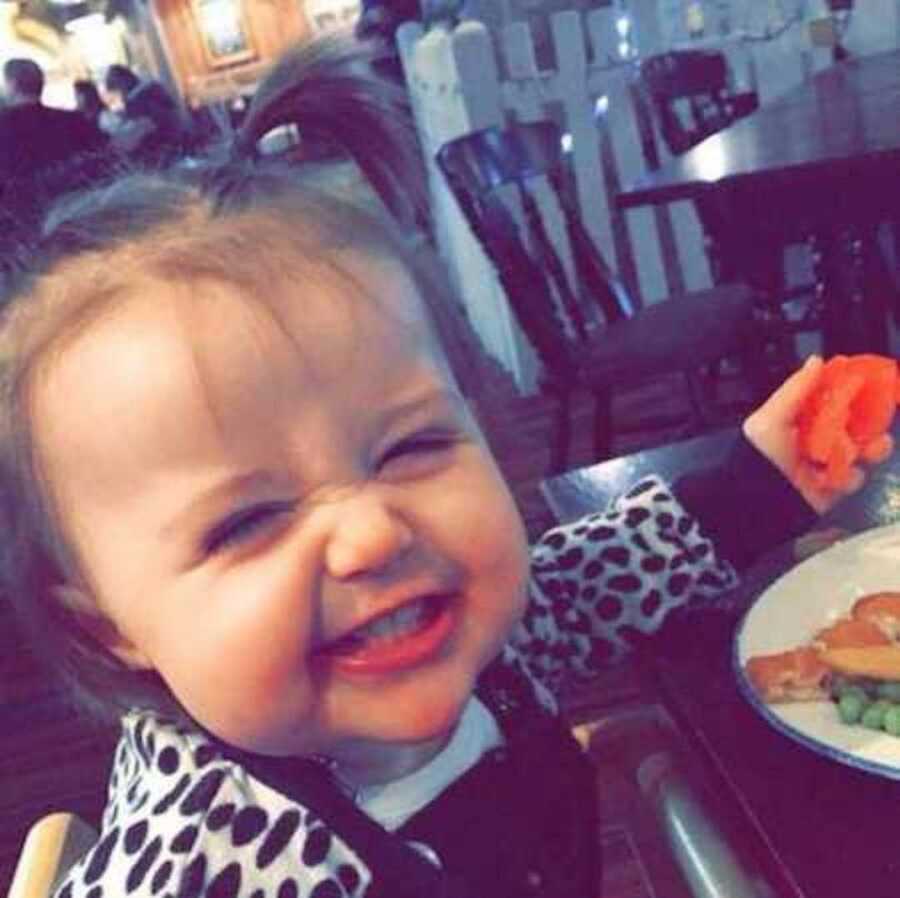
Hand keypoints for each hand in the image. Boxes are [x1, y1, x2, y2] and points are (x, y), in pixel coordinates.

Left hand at [742, 355, 894, 513]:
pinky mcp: (832, 486)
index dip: (851, 391)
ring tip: (869, 450)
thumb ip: (794, 390)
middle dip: (870, 421)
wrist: (758, 502)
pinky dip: (849, 477)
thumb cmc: (760, 456)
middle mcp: (816, 437)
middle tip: (877, 422)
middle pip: (855, 423)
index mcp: (800, 417)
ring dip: (870, 448)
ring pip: (863, 449)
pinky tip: (835, 479)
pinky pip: (855, 477)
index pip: (831, 398)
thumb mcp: (770, 419)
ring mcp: (826, 462)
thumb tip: (818, 360)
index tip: (869, 383)